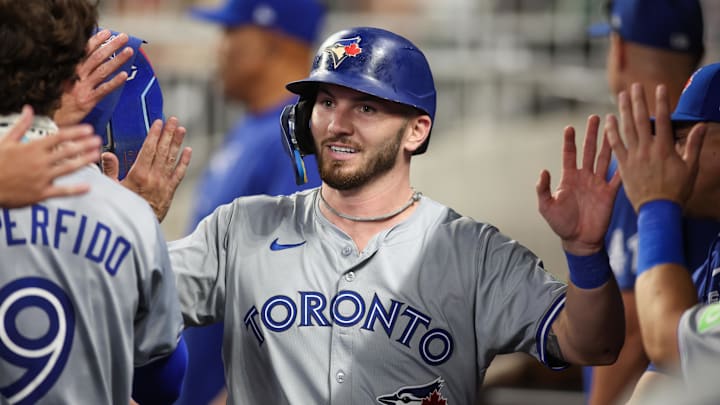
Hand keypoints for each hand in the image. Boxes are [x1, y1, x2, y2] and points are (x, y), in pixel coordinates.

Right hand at [0, 105, 101, 206]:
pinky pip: (61, 191)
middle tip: (98, 140)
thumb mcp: (6, 141)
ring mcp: (41, 178)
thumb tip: (29, 109)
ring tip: (96, 155)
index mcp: (32, 148)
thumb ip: (22, 125)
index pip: (59, 137)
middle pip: (67, 151)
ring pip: (68, 168)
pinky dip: (75, 189)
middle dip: (85, 144)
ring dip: (84, 161)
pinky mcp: (40, 193)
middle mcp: (39, 162)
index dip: (76, 132)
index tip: (88, 129)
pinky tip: (88, 187)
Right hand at [54, 29, 133, 125]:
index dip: (96, 41)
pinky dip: (114, 82)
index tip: (107, 32)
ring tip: (129, 51)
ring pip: (102, 71)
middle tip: (123, 37)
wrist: (48, 120)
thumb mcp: (61, 83)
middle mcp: (76, 77)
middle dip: (111, 46)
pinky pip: (103, 90)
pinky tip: (124, 75)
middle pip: (96, 57)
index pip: (84, 52)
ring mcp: (83, 88)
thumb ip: (72, 72)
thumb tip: (83, 60)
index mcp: (69, 70)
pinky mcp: (88, 101)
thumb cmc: (56, 102)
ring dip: (117, 60)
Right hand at [102, 117, 191, 221]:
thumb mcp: (111, 189)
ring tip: (181, 130)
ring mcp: (163, 184)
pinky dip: (184, 162)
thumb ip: (110, 170)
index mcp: (138, 174)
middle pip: (162, 151)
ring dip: (177, 143)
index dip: (154, 134)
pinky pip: (179, 174)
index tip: (159, 122)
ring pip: (172, 159)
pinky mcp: (170, 192)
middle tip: (174, 120)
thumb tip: (106, 153)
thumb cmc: (121, 207)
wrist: (136, 226)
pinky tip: (188, 151)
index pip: (148, 149)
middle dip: (168, 134)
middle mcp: (153, 177)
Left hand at [537, 115, 620, 254]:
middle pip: (589, 151)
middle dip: (592, 134)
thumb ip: (543, 189)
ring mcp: (598, 183)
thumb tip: (543, 171)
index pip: (569, 154)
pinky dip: (624, 165)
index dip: (569, 141)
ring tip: (615, 127)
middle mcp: (584, 177)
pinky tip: (631, 152)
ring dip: (609, 143)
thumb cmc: (560, 224)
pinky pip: (618, 177)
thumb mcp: (547, 206)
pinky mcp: (610, 193)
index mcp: (569, 178)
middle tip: (596, 118)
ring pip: (605, 159)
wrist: (579, 240)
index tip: (569, 127)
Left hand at [606, 83, 705, 211]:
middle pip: (640, 120)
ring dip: (623, 111)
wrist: (658, 211)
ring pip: (626, 130)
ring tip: (621, 96)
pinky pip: (615, 146)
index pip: (662, 120)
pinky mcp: (623, 166)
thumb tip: (702, 125)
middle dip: (638, 101)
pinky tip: (608, 120)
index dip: (661, 102)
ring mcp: (633, 158)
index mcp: (665, 149)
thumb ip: (694, 145)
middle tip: (635, 85)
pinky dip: (611, 132)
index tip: (659, 87)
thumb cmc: (677, 191)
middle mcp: (647, 150)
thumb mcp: (691, 168)